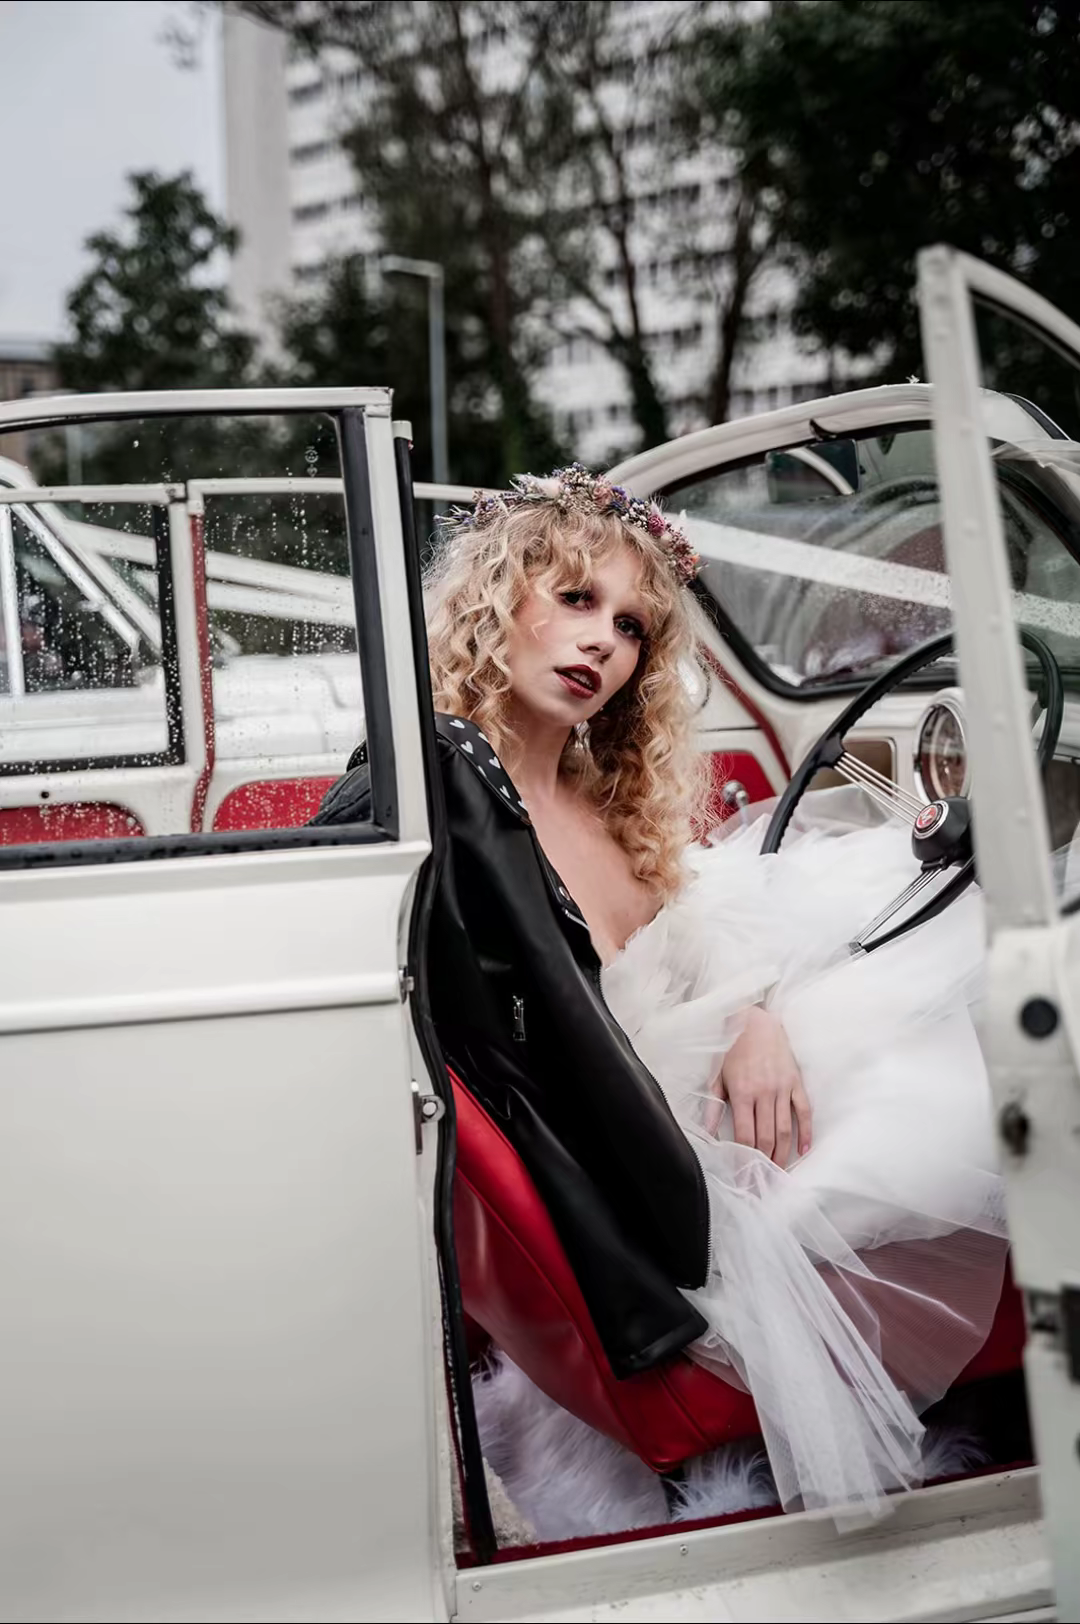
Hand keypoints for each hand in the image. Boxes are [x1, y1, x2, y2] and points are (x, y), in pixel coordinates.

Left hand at [705, 1006, 811, 1165]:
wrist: (754, 1020)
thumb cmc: (732, 1049)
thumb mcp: (716, 1075)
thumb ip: (713, 1105)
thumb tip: (708, 1132)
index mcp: (742, 1092)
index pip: (745, 1135)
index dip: (745, 1158)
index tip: (743, 1174)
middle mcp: (764, 1092)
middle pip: (767, 1137)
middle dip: (765, 1162)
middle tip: (762, 1180)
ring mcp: (783, 1088)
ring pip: (785, 1129)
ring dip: (783, 1153)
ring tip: (779, 1171)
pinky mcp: (796, 1082)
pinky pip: (804, 1111)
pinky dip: (806, 1132)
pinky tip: (804, 1149)